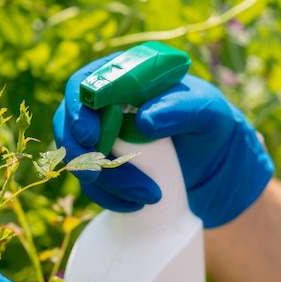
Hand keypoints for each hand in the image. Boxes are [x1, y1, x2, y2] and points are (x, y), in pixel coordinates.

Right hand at [53, 54, 273, 227]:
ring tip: (145, 195)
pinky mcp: (103, 168)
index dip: (78, 108)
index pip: (84, 84)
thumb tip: (143, 121)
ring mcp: (100, 139)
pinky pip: (92, 184)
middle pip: (68, 124)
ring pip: (78, 159)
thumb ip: (180, 108)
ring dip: (104, 182)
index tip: (90, 135)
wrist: (212, 161)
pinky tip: (137, 204)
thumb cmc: (208, 123)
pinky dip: (109, 197)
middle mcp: (103, 107)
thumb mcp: (205, 111)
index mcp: (122, 77)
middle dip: (79, 152)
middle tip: (96, 175)